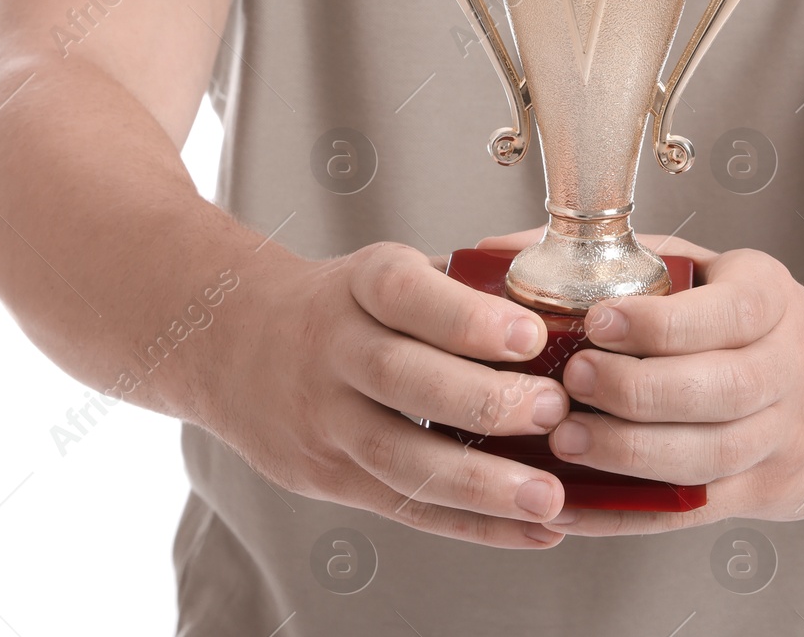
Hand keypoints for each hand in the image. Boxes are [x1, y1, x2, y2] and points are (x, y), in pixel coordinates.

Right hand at [205, 241, 574, 547]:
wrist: (233, 341)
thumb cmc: (344, 304)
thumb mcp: (389, 270)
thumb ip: (467, 286)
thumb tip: (570, 301)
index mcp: (360, 285)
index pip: (408, 297)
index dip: (468, 319)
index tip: (530, 334)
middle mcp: (333, 349)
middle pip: (404, 379)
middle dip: (485, 401)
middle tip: (555, 411)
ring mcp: (324, 420)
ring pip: (400, 457)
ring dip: (481, 485)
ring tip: (548, 498)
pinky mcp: (326, 478)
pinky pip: (403, 507)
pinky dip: (472, 526)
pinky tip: (530, 532)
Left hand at [476, 230, 803, 535]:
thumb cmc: (746, 318)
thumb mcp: (708, 269)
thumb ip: (621, 258)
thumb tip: (500, 251)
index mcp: (772, 300)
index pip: (725, 314)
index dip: (659, 324)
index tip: (597, 322)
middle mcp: (789, 369)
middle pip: (720, 392)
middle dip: (637, 391)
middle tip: (573, 382)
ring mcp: (782, 438)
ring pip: (709, 458)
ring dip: (630, 455)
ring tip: (566, 441)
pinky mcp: (765, 493)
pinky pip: (694, 510)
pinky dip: (628, 514)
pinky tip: (573, 503)